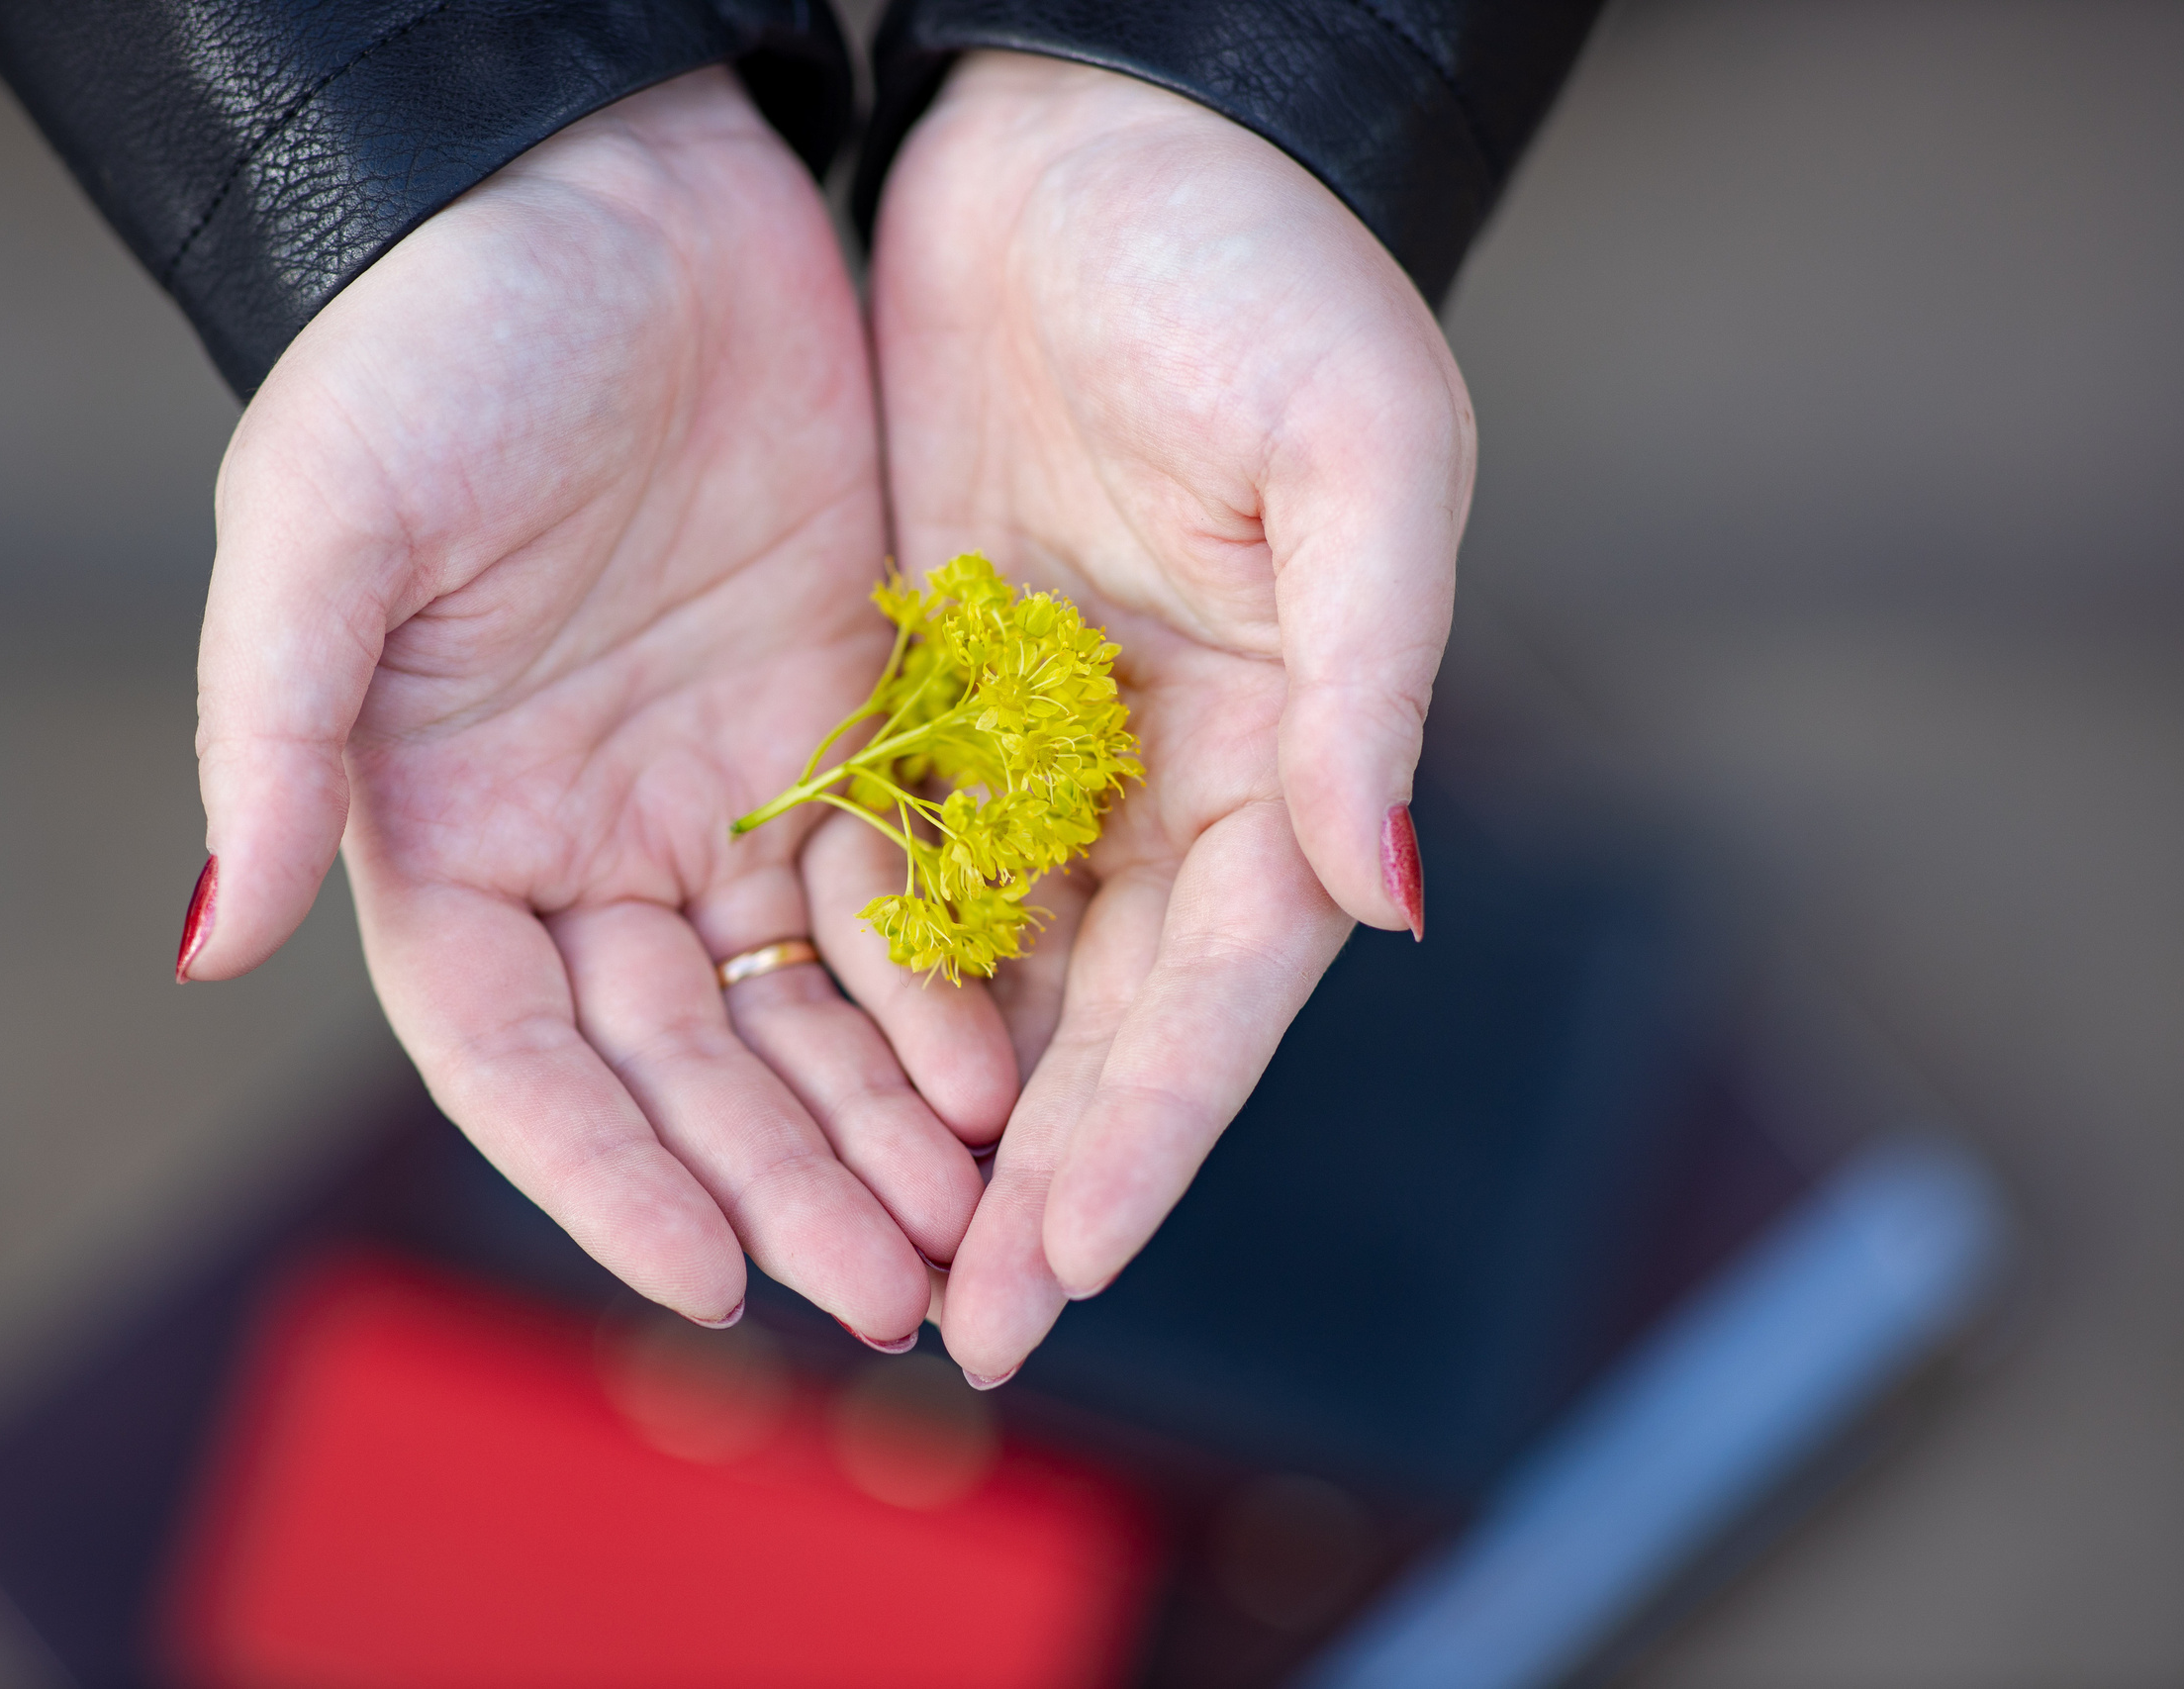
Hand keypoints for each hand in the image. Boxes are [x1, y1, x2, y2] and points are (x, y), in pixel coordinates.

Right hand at [181, 70, 1015, 1340]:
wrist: (612, 179)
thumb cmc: (439, 337)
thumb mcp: (327, 519)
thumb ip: (270, 733)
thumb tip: (205, 943)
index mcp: (442, 826)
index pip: (520, 1053)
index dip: (605, 1172)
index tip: (706, 1280)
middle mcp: (583, 838)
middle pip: (684, 1060)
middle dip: (778, 1178)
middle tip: (883, 1290)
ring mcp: (714, 788)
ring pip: (800, 1004)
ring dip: (875, 1119)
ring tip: (965, 1225)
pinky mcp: (833, 722)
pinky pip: (894, 888)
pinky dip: (942, 982)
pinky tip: (1007, 1065)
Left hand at [869, 53, 1474, 1379]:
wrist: (1098, 124)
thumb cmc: (1257, 264)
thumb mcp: (1355, 448)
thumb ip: (1369, 675)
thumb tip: (1387, 892)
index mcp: (1283, 740)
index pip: (1219, 982)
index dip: (1151, 1129)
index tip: (1066, 1262)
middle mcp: (1166, 770)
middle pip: (1099, 1015)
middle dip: (1035, 1176)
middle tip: (960, 1331)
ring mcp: (1045, 737)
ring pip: (988, 967)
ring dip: (936, 1115)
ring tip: (872, 1252)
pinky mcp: (932, 683)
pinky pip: (890, 856)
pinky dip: (855, 971)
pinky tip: (796, 1069)